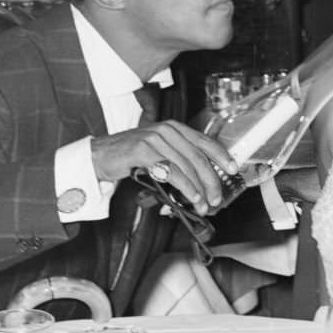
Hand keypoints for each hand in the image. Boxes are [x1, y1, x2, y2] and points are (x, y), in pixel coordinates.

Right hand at [90, 121, 236, 213]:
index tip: (233, 168)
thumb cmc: (130, 157)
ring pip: (187, 166)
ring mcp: (154, 138)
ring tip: (204, 204)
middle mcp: (166, 130)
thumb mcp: (159, 153)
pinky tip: (191, 197)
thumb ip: (179, 158)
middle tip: (217, 198)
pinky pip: (171, 171)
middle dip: (211, 180)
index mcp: (174, 128)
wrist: (99, 156)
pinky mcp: (142, 150)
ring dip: (199, 189)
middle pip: (198, 156)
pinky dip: (185, 186)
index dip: (221, 155)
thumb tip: (203, 179)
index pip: (204, 141)